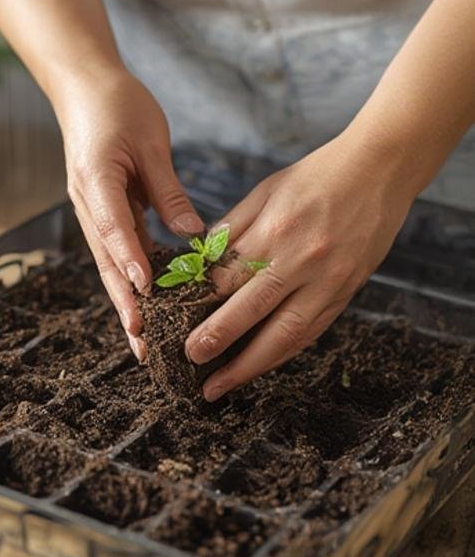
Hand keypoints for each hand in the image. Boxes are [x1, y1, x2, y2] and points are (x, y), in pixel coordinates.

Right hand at [55, 69, 203, 359]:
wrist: (84, 88)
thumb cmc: (118, 105)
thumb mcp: (151, 142)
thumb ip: (169, 191)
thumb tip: (193, 234)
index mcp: (96, 180)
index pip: (114, 228)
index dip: (130, 260)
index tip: (146, 289)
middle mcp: (86, 205)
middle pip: (107, 262)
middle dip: (125, 304)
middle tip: (142, 341)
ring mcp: (90, 213)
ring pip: (109, 265)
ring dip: (125, 302)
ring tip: (142, 338)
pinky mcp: (101, 215)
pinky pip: (117, 253)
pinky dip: (129, 280)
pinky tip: (146, 306)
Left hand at [189, 136, 416, 400]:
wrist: (381, 169)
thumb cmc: (317, 176)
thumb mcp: (266, 191)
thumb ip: (232, 230)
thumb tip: (197, 265)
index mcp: (276, 230)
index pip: (229, 277)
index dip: (200, 303)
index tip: (175, 323)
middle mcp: (302, 260)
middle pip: (253, 312)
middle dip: (218, 341)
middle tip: (190, 362)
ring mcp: (328, 281)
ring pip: (284, 335)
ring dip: (249, 367)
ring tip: (219, 387)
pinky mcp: (344, 294)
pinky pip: (309, 334)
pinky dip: (280, 355)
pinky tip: (257, 369)